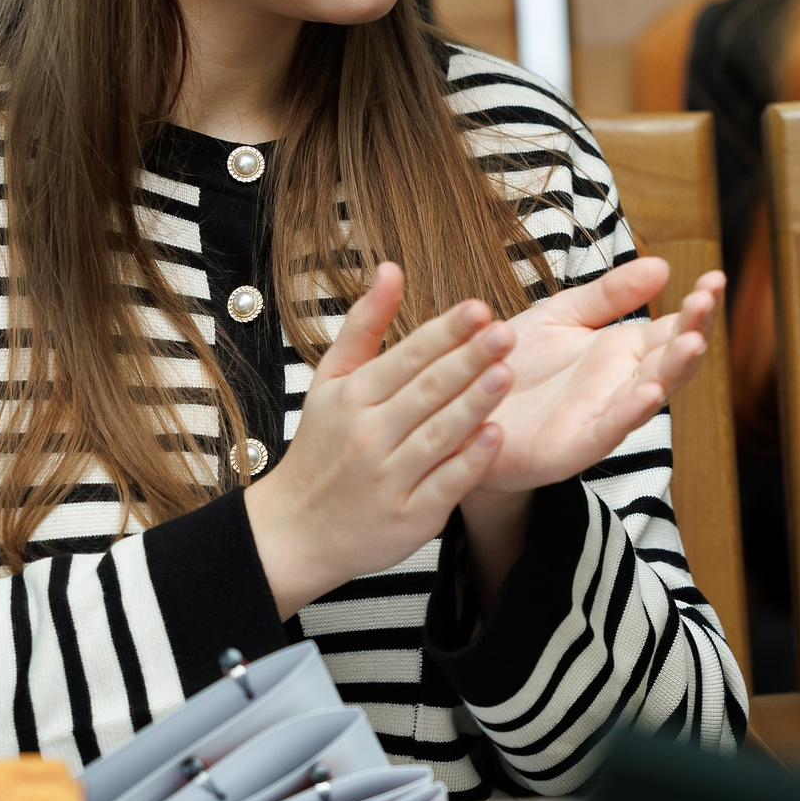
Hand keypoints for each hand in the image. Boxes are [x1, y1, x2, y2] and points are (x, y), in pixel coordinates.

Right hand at [245, 264, 514, 616]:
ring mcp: (389, 478)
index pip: (407, 356)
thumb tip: (391, 268)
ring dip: (474, 403)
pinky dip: (469, 462)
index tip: (479, 308)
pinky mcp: (408, 518)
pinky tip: (495, 436)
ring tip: (505, 374)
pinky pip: (444, 485)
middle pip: (427, 391)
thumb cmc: (322, 449)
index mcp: (353, 397)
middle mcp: (369, 435)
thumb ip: (365, 325)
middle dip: (467, 359)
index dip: (445, 331)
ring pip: (438, 435)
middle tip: (504, 333)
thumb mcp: (330, 381)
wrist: (294, 532)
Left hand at [472, 258, 719, 495]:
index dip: (697, 307)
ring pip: (648, 396)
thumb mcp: (562, 317)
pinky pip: (606, 432)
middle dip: (692, 331)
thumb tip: (662, 265)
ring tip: (693, 343)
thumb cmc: (514, 367)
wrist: (463, 413)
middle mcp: (619, 386)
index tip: (716, 278)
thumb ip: (609, 296)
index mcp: (622, 353)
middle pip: (670, 360)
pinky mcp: (570, 449)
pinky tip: (649, 393)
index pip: (673, 328)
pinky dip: (628, 414)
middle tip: (706, 300)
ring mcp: (599, 418)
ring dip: (673, 372)